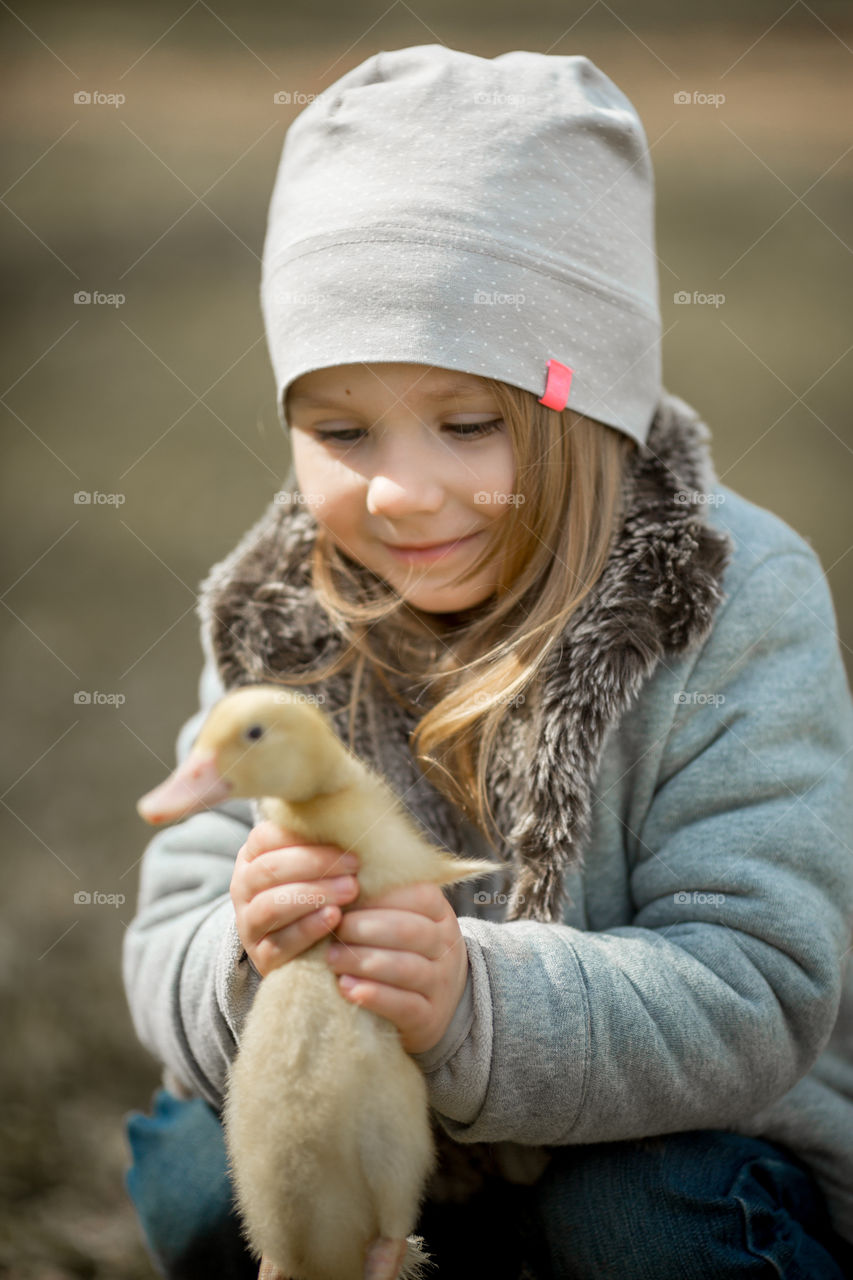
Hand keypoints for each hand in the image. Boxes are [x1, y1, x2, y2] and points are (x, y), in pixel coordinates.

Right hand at [230, 821, 359, 976]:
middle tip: (354, 866)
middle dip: (316, 864)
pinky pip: (280, 942)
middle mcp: (242, 888)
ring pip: (272, 905)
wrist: (298, 947)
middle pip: (271, 869)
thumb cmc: (312, 891)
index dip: (304, 839)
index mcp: (251, 857)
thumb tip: (350, 818)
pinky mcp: (261, 956)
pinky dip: (309, 928)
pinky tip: (334, 917)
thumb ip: (318, 843)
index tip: (345, 844)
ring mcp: (248, 923)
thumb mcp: (309, 865)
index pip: (265, 838)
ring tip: (350, 890)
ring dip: (315, 894)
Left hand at [324, 881, 469, 1054]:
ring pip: (406, 968)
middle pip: (408, 931)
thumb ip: (382, 901)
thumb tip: (340, 881)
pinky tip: (348, 989)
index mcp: (440, 913)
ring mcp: (441, 983)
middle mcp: (446, 946)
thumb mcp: (407, 920)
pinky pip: (404, 1005)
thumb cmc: (409, 952)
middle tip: (332, 930)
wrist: (440, 1003)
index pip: (418, 896)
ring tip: (332, 959)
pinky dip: (374, 996)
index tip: (344, 898)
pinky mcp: (430, 1018)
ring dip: (364, 962)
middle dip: (364, 928)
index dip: (379, 896)